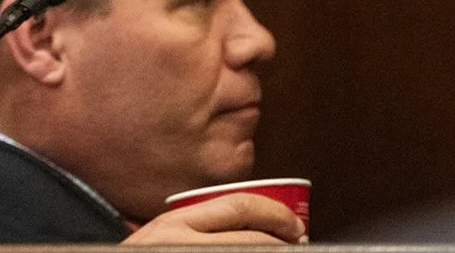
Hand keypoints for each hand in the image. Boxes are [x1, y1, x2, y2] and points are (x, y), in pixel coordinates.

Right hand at [123, 193, 304, 243]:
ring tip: (286, 252)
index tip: (293, 223)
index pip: (236, 206)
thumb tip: (236, 224)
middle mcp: (181, 242)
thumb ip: (185, 229)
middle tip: (299, 243)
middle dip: (285, 241)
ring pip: (251, 252)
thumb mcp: (155, 240)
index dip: (274, 214)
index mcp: (172, 224)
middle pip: (253, 237)